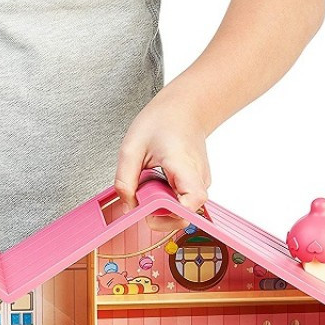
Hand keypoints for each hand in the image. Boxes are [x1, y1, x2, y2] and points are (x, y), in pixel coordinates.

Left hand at [114, 94, 210, 214]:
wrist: (185, 108)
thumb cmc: (162, 121)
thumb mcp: (132, 147)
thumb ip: (125, 179)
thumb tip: (128, 206)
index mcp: (184, 165)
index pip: (190, 203)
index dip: (169, 213)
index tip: (148, 207)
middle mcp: (198, 178)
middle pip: (185, 214)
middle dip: (160, 216)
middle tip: (141, 198)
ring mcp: (200, 183)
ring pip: (183, 211)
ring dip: (162, 208)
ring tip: (150, 184)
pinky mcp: (196, 185)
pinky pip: (181, 202)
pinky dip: (166, 200)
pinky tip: (158, 183)